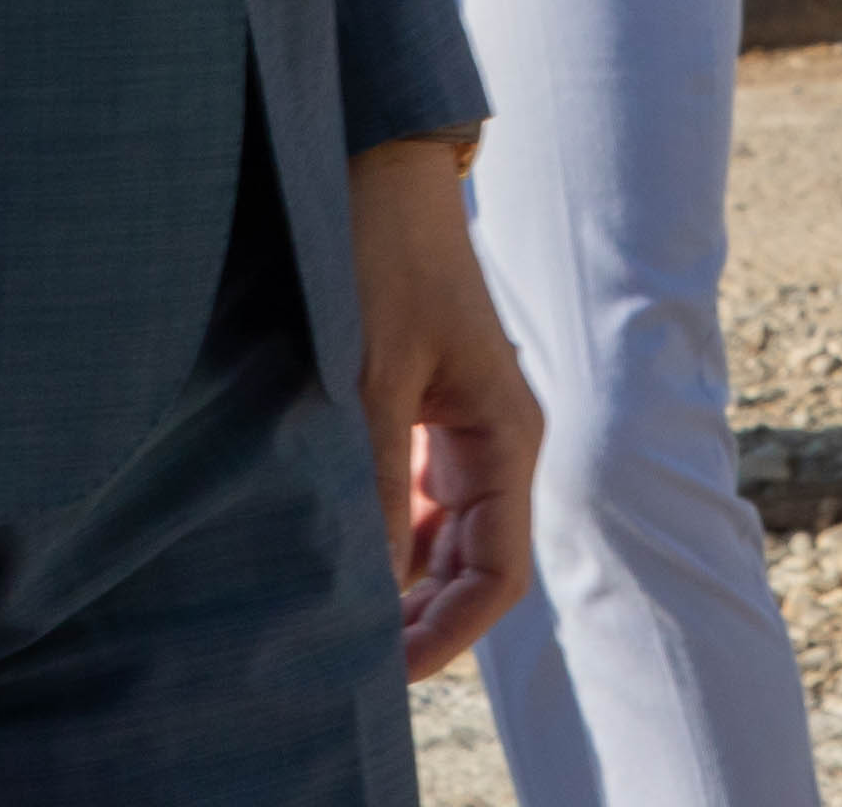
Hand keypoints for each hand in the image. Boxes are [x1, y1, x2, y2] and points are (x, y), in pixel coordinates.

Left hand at [352, 135, 539, 681]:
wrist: (375, 170)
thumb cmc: (381, 258)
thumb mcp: (372, 375)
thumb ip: (378, 480)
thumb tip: (376, 585)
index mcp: (506, 436)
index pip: (496, 572)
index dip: (448, 634)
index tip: (384, 671)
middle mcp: (492, 441)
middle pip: (472, 565)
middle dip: (421, 620)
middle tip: (347, 659)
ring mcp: (458, 427)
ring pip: (442, 538)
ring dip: (402, 583)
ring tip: (335, 615)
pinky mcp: (423, 410)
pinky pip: (414, 498)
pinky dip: (384, 535)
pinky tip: (337, 550)